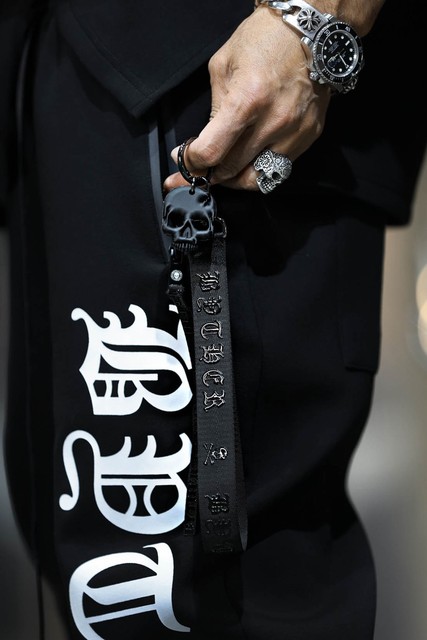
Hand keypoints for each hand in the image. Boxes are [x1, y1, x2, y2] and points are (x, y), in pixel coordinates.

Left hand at [163, 7, 330, 191]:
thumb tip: (204, 141)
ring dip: (235, 179)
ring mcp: (294, 132)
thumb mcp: (223, 66)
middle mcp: (274, 122)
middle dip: (209, 173)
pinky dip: (260, 167)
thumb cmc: (265, 40)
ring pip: (257, 179)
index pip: (212, 151)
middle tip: (199, 169)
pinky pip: (279, 168)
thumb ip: (213, 109)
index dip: (192, 162)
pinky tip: (250, 157)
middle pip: (232, 170)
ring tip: (223, 171)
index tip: (186, 159)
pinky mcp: (308, 136)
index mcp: (248, 100)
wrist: (310, 30)